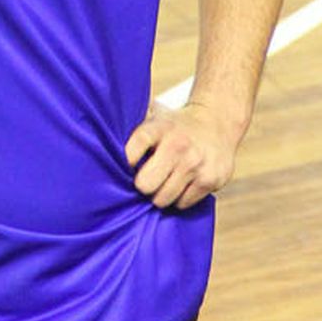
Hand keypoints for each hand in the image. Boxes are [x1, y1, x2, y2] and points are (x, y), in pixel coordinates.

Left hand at [125, 96, 244, 209]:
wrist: (218, 121)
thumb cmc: (175, 126)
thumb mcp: (155, 117)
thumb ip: (133, 129)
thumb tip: (103, 145)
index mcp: (158, 129)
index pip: (130, 154)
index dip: (126, 165)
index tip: (129, 165)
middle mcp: (177, 146)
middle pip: (145, 185)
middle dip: (144, 186)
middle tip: (149, 179)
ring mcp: (195, 164)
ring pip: (164, 199)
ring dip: (162, 194)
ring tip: (167, 180)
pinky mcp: (210, 180)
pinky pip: (184, 203)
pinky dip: (180, 198)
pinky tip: (184, 182)